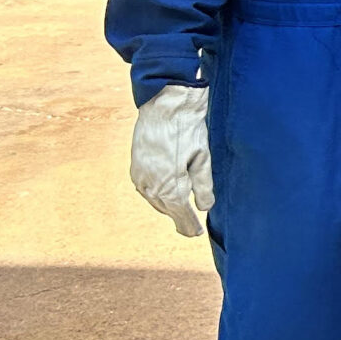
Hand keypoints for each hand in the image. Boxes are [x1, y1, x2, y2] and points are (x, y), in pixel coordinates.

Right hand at [130, 84, 214, 235]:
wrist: (164, 105)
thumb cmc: (188, 129)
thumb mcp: (202, 158)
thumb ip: (204, 186)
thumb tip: (205, 207)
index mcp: (171, 187)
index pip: (181, 215)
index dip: (190, 226)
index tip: (196, 233)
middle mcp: (151, 187)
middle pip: (168, 210)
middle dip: (180, 217)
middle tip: (190, 226)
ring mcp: (140, 178)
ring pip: (156, 201)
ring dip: (168, 207)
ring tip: (180, 212)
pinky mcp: (135, 169)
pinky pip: (147, 190)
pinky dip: (158, 195)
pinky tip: (166, 194)